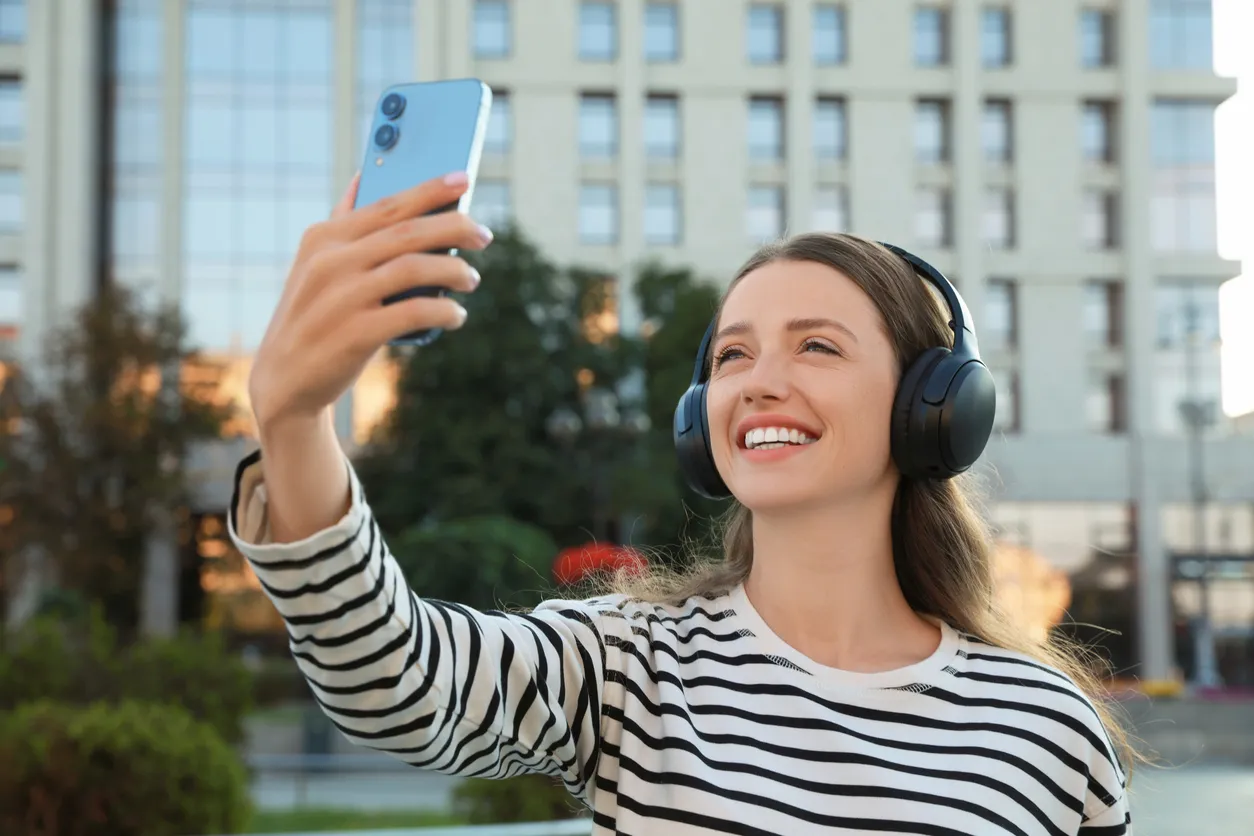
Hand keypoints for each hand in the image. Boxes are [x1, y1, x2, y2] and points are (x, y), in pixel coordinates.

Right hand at [248, 171, 492, 432]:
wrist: (285, 381)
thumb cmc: (314, 318)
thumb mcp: (315, 266)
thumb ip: (341, 224)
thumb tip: (363, 180)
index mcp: (323, 238)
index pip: (386, 204)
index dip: (429, 190)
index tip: (463, 179)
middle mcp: (330, 261)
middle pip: (408, 231)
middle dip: (455, 226)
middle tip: (484, 235)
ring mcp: (342, 297)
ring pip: (415, 267)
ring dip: (454, 270)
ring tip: (472, 278)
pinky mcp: (355, 333)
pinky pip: (415, 312)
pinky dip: (444, 310)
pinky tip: (457, 315)